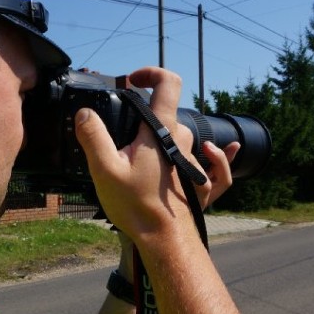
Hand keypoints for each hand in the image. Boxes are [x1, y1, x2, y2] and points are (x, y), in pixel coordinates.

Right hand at [74, 67, 236, 241]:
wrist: (166, 240)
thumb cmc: (137, 206)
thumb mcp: (104, 169)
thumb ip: (93, 136)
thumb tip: (84, 113)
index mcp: (163, 130)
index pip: (167, 83)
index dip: (151, 73)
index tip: (132, 81)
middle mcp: (183, 140)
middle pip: (167, 114)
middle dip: (144, 118)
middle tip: (120, 135)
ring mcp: (194, 160)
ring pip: (179, 137)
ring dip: (161, 139)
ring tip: (136, 158)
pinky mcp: (201, 181)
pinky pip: (214, 162)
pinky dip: (217, 154)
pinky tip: (229, 149)